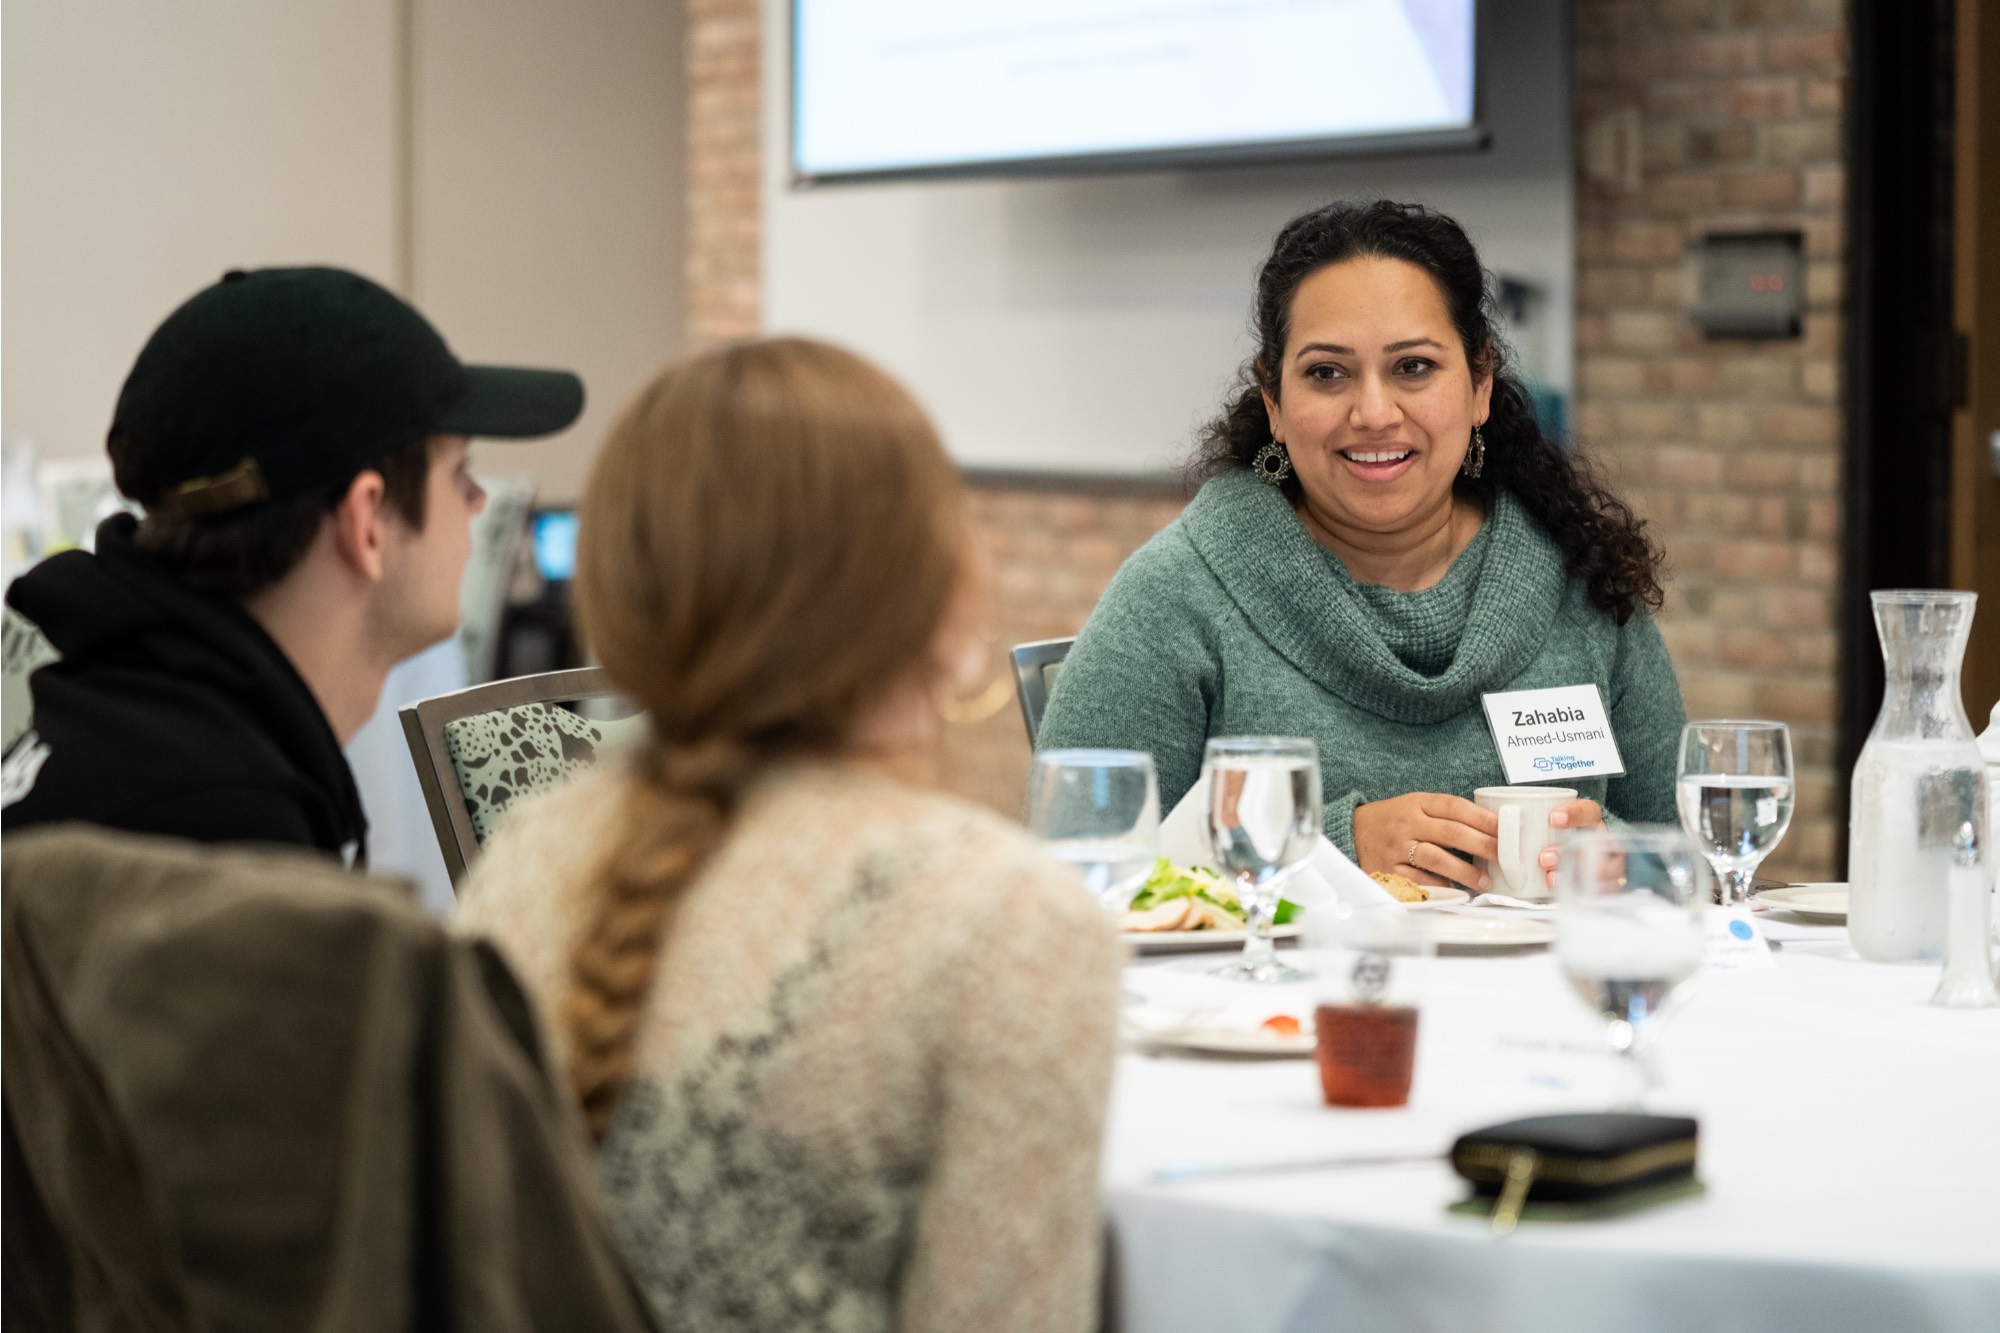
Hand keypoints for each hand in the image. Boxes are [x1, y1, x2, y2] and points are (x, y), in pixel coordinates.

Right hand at [1353, 793, 1498, 892]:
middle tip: (1505, 856)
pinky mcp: (1388, 871)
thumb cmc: (1391, 821)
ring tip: (1484, 880)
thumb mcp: (1413, 807)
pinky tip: (1455, 890)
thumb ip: (1444, 815)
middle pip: (1452, 832)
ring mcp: (1396, 848)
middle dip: (1484, 845)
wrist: (1349, 832)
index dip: (1483, 818)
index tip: (1506, 829)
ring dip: (1465, 871)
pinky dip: (1440, 886)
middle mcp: (1407, 824)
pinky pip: (1419, 881)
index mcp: (1416, 803)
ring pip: (1437, 858)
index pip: (1455, 806)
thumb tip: (1488, 831)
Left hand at [1536, 799, 1603, 887]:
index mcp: (1590, 824)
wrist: (1575, 870)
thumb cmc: (1552, 842)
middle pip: (1597, 845)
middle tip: (1543, 858)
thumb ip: (1528, 824)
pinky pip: (1601, 891)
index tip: (1553, 818)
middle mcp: (1601, 844)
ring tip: (1550, 878)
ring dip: (1576, 874)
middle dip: (1571, 851)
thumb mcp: (1543, 828)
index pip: (1589, 812)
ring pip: (1602, 869)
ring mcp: (1605, 865)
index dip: (1575, 814)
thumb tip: (1498, 816)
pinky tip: (1567, 895)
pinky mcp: (1602, 887)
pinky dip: (1584, 893)